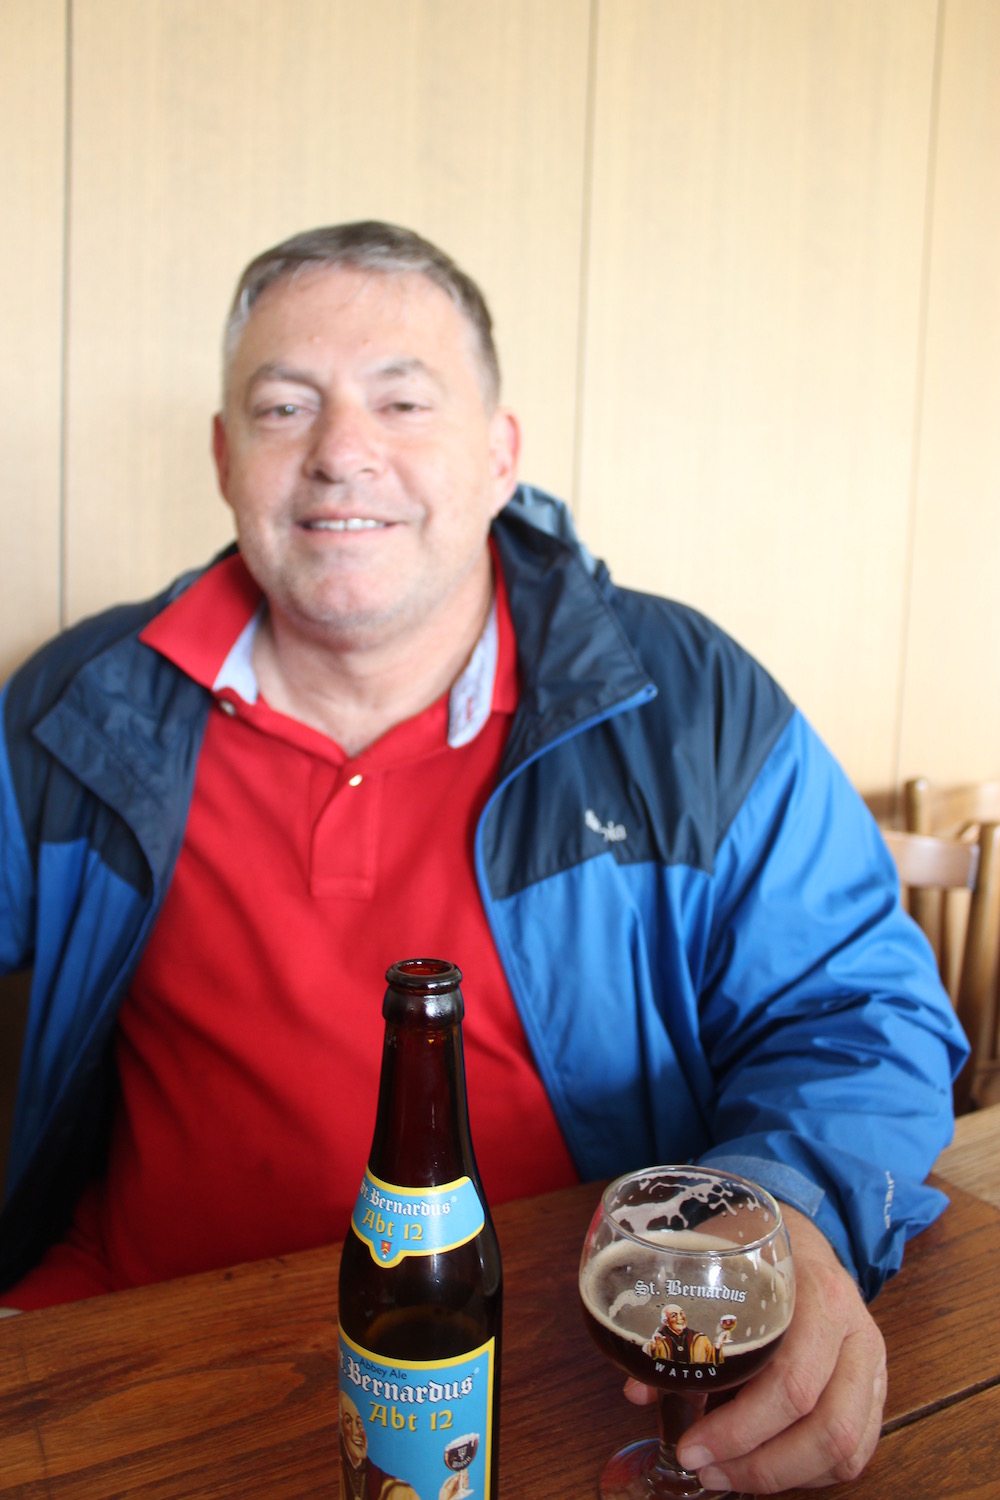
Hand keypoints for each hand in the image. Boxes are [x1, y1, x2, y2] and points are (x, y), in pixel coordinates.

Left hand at [624, 1205, 886, 1490]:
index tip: (692, 1446)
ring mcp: (872, 1364)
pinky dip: (813, 1473)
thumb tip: (638, 1391)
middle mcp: (856, 1334)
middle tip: (707, 1470)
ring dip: (784, 1476)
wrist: (803, 1230)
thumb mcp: (713, 1263)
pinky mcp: (874, 1387)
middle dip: (760, 1465)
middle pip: (825, 1429)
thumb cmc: (753, 1246)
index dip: (739, 1430)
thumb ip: (682, 1323)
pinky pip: (858, 1451)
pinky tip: (769, 1467)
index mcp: (820, 1298)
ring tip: (729, 1474)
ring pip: (846, 1449)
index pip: (790, 1384)